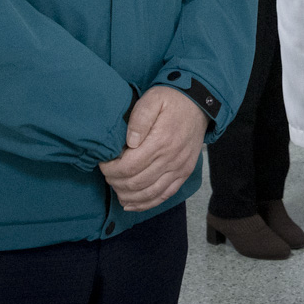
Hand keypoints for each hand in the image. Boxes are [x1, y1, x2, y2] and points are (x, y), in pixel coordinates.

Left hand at [99, 85, 206, 211]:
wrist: (199, 105)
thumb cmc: (172, 100)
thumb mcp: (153, 99)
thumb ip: (140, 118)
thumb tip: (130, 143)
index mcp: (161, 141)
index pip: (129, 167)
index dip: (111, 170)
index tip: (103, 164)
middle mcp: (171, 159)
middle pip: (136, 183)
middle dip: (115, 182)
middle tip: (107, 174)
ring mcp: (179, 169)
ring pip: (148, 194)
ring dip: (128, 195)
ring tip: (116, 188)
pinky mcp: (184, 173)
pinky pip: (164, 195)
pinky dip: (146, 204)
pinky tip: (131, 204)